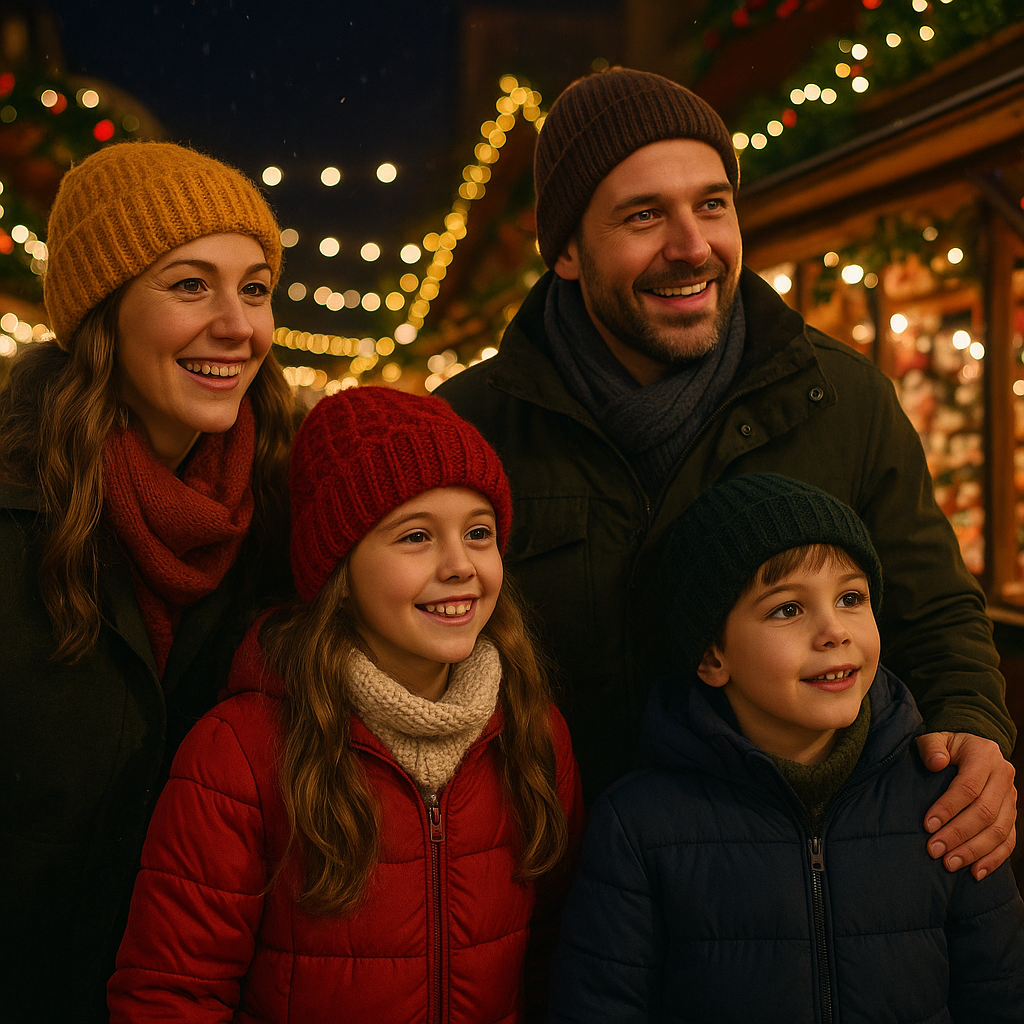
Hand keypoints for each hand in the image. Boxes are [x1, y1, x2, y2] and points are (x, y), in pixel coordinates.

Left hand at [917, 732, 1016, 878]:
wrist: (974, 747)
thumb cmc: (948, 746)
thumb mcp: (936, 738)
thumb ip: (931, 747)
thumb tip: (935, 763)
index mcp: (985, 755)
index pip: (969, 787)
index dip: (948, 807)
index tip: (927, 825)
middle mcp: (1003, 777)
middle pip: (984, 813)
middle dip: (958, 835)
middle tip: (934, 850)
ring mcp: (1011, 799)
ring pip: (998, 831)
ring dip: (974, 851)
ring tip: (949, 864)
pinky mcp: (1012, 816)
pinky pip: (1008, 841)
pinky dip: (994, 859)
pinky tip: (976, 873)